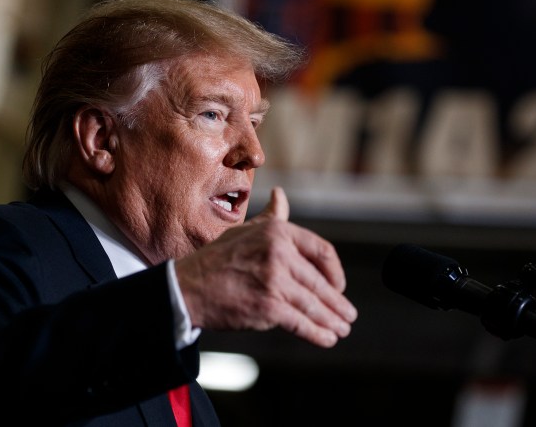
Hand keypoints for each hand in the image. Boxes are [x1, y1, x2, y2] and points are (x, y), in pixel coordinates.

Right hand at [174, 187, 357, 347]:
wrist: (188, 287)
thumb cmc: (216, 260)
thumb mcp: (245, 230)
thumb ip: (271, 217)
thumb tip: (281, 195)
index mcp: (277, 232)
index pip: (321, 250)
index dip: (335, 271)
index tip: (339, 286)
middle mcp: (279, 253)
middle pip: (319, 282)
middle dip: (336, 303)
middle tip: (348, 314)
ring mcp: (274, 280)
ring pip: (313, 304)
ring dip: (332, 320)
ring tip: (341, 328)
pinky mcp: (268, 306)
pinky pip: (301, 322)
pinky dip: (317, 333)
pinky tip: (326, 339)